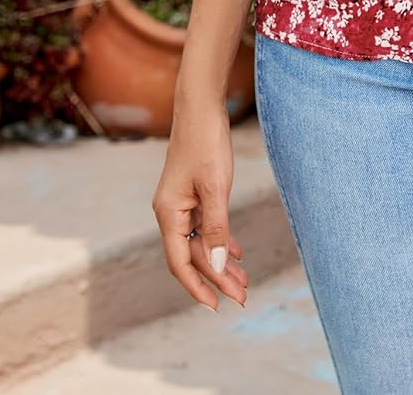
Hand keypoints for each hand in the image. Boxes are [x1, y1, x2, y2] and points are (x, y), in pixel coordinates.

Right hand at [151, 101, 249, 310]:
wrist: (201, 106)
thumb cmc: (206, 143)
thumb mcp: (216, 188)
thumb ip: (216, 227)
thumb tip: (217, 265)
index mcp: (168, 213)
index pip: (180, 262)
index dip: (198, 286)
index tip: (217, 306)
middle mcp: (170, 211)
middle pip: (193, 254)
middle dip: (217, 276)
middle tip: (243, 295)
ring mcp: (180, 202)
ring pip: (200, 241)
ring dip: (220, 260)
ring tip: (244, 279)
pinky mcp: (191, 192)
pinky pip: (204, 224)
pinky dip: (220, 239)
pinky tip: (236, 251)